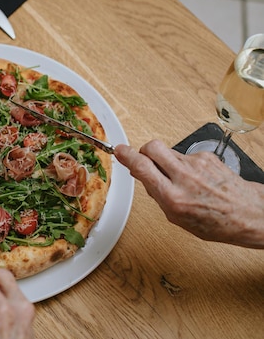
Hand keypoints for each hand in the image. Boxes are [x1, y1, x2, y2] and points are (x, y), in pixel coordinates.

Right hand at [114, 140, 263, 247]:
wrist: (249, 214)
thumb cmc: (217, 222)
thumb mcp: (178, 218)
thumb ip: (158, 194)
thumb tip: (143, 176)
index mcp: (174, 197)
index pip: (143, 167)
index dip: (126, 156)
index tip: (118, 150)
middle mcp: (185, 177)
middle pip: (152, 147)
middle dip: (143, 151)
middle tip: (144, 159)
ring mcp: (197, 164)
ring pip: (169, 152)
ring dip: (165, 161)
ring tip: (176, 177)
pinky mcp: (207, 157)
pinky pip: (185, 155)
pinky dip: (184, 165)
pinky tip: (193, 178)